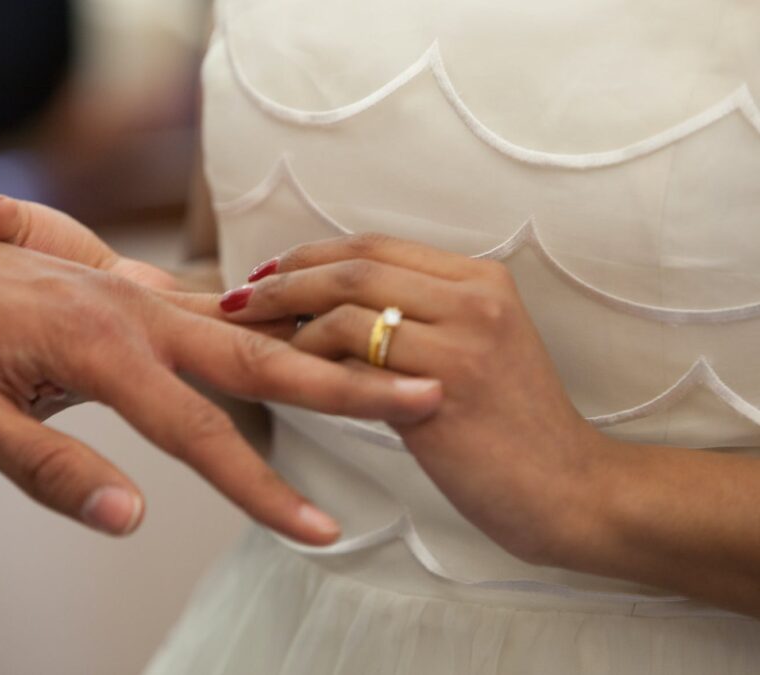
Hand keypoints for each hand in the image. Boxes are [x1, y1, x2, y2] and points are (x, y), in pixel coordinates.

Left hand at [0, 209, 440, 541]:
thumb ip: (51, 470)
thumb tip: (133, 518)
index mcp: (99, 342)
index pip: (200, 431)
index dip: (263, 489)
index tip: (320, 530)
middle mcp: (136, 309)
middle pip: (262, 354)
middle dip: (349, 384)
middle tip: (427, 395)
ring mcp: (139, 296)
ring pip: (251, 326)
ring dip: (326, 348)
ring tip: (397, 369)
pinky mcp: (136, 297)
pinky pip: (220, 313)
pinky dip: (276, 329)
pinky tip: (314, 340)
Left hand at [219, 234, 611, 561]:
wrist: (570, 492)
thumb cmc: (511, 429)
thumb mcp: (475, 350)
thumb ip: (419, 318)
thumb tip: (331, 307)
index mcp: (482, 280)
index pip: (376, 245)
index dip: (311, 254)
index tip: (267, 270)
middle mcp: (475, 297)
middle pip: (355, 265)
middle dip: (284, 277)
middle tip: (239, 297)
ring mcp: (463, 340)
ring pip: (348, 304)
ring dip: (287, 318)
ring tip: (251, 337)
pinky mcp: (444, 389)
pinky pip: (354, 357)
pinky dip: (308, 357)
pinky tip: (284, 372)